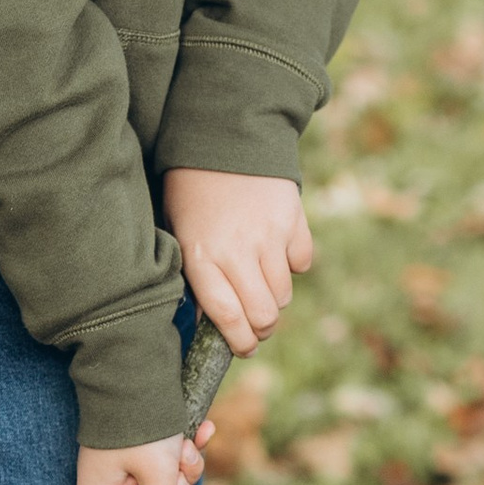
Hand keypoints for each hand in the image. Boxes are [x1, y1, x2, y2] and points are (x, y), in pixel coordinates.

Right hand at [77, 424, 209, 484]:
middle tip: (176, 473)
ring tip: (185, 446)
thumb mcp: (157, 475)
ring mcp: (126, 468)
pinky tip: (204, 431)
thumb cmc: (138, 425)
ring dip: (184, 468)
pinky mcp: (144, 450)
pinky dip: (187, 449)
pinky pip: (171, 463)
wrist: (134, 368)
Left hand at [162, 168, 313, 354]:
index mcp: (201, 256)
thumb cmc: (193, 190)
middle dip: (262, 329)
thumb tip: (211, 321)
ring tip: (262, 285)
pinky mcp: (294, 220)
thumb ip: (196, 276)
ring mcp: (268, 235)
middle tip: (257, 326)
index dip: (239, 341)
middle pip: (264, 315)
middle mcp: (236, 250)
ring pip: (284, 294)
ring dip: (275, 298)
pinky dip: (293, 264)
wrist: (225, 136)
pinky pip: (302, 262)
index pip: (228, 317)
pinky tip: (277, 250)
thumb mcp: (181, 232)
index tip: (243, 348)